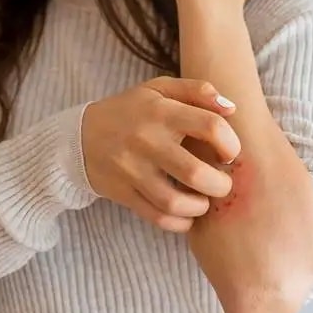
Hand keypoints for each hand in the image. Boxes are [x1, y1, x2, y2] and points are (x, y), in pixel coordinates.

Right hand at [79, 76, 242, 231]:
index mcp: (162, 111)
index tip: (228, 153)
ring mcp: (132, 170)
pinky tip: (187, 215)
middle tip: (222, 183)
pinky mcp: (123, 193)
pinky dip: (179, 223)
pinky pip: (157, 218)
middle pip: (195, 172)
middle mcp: (147, 141)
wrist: (80, 136)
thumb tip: (231, 109)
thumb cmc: (132, 111)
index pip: (210, 127)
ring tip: (204, 200)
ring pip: (174, 202)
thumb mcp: (160, 89)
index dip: (231, 143)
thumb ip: (198, 91)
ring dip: (199, 207)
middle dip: (220, 185)